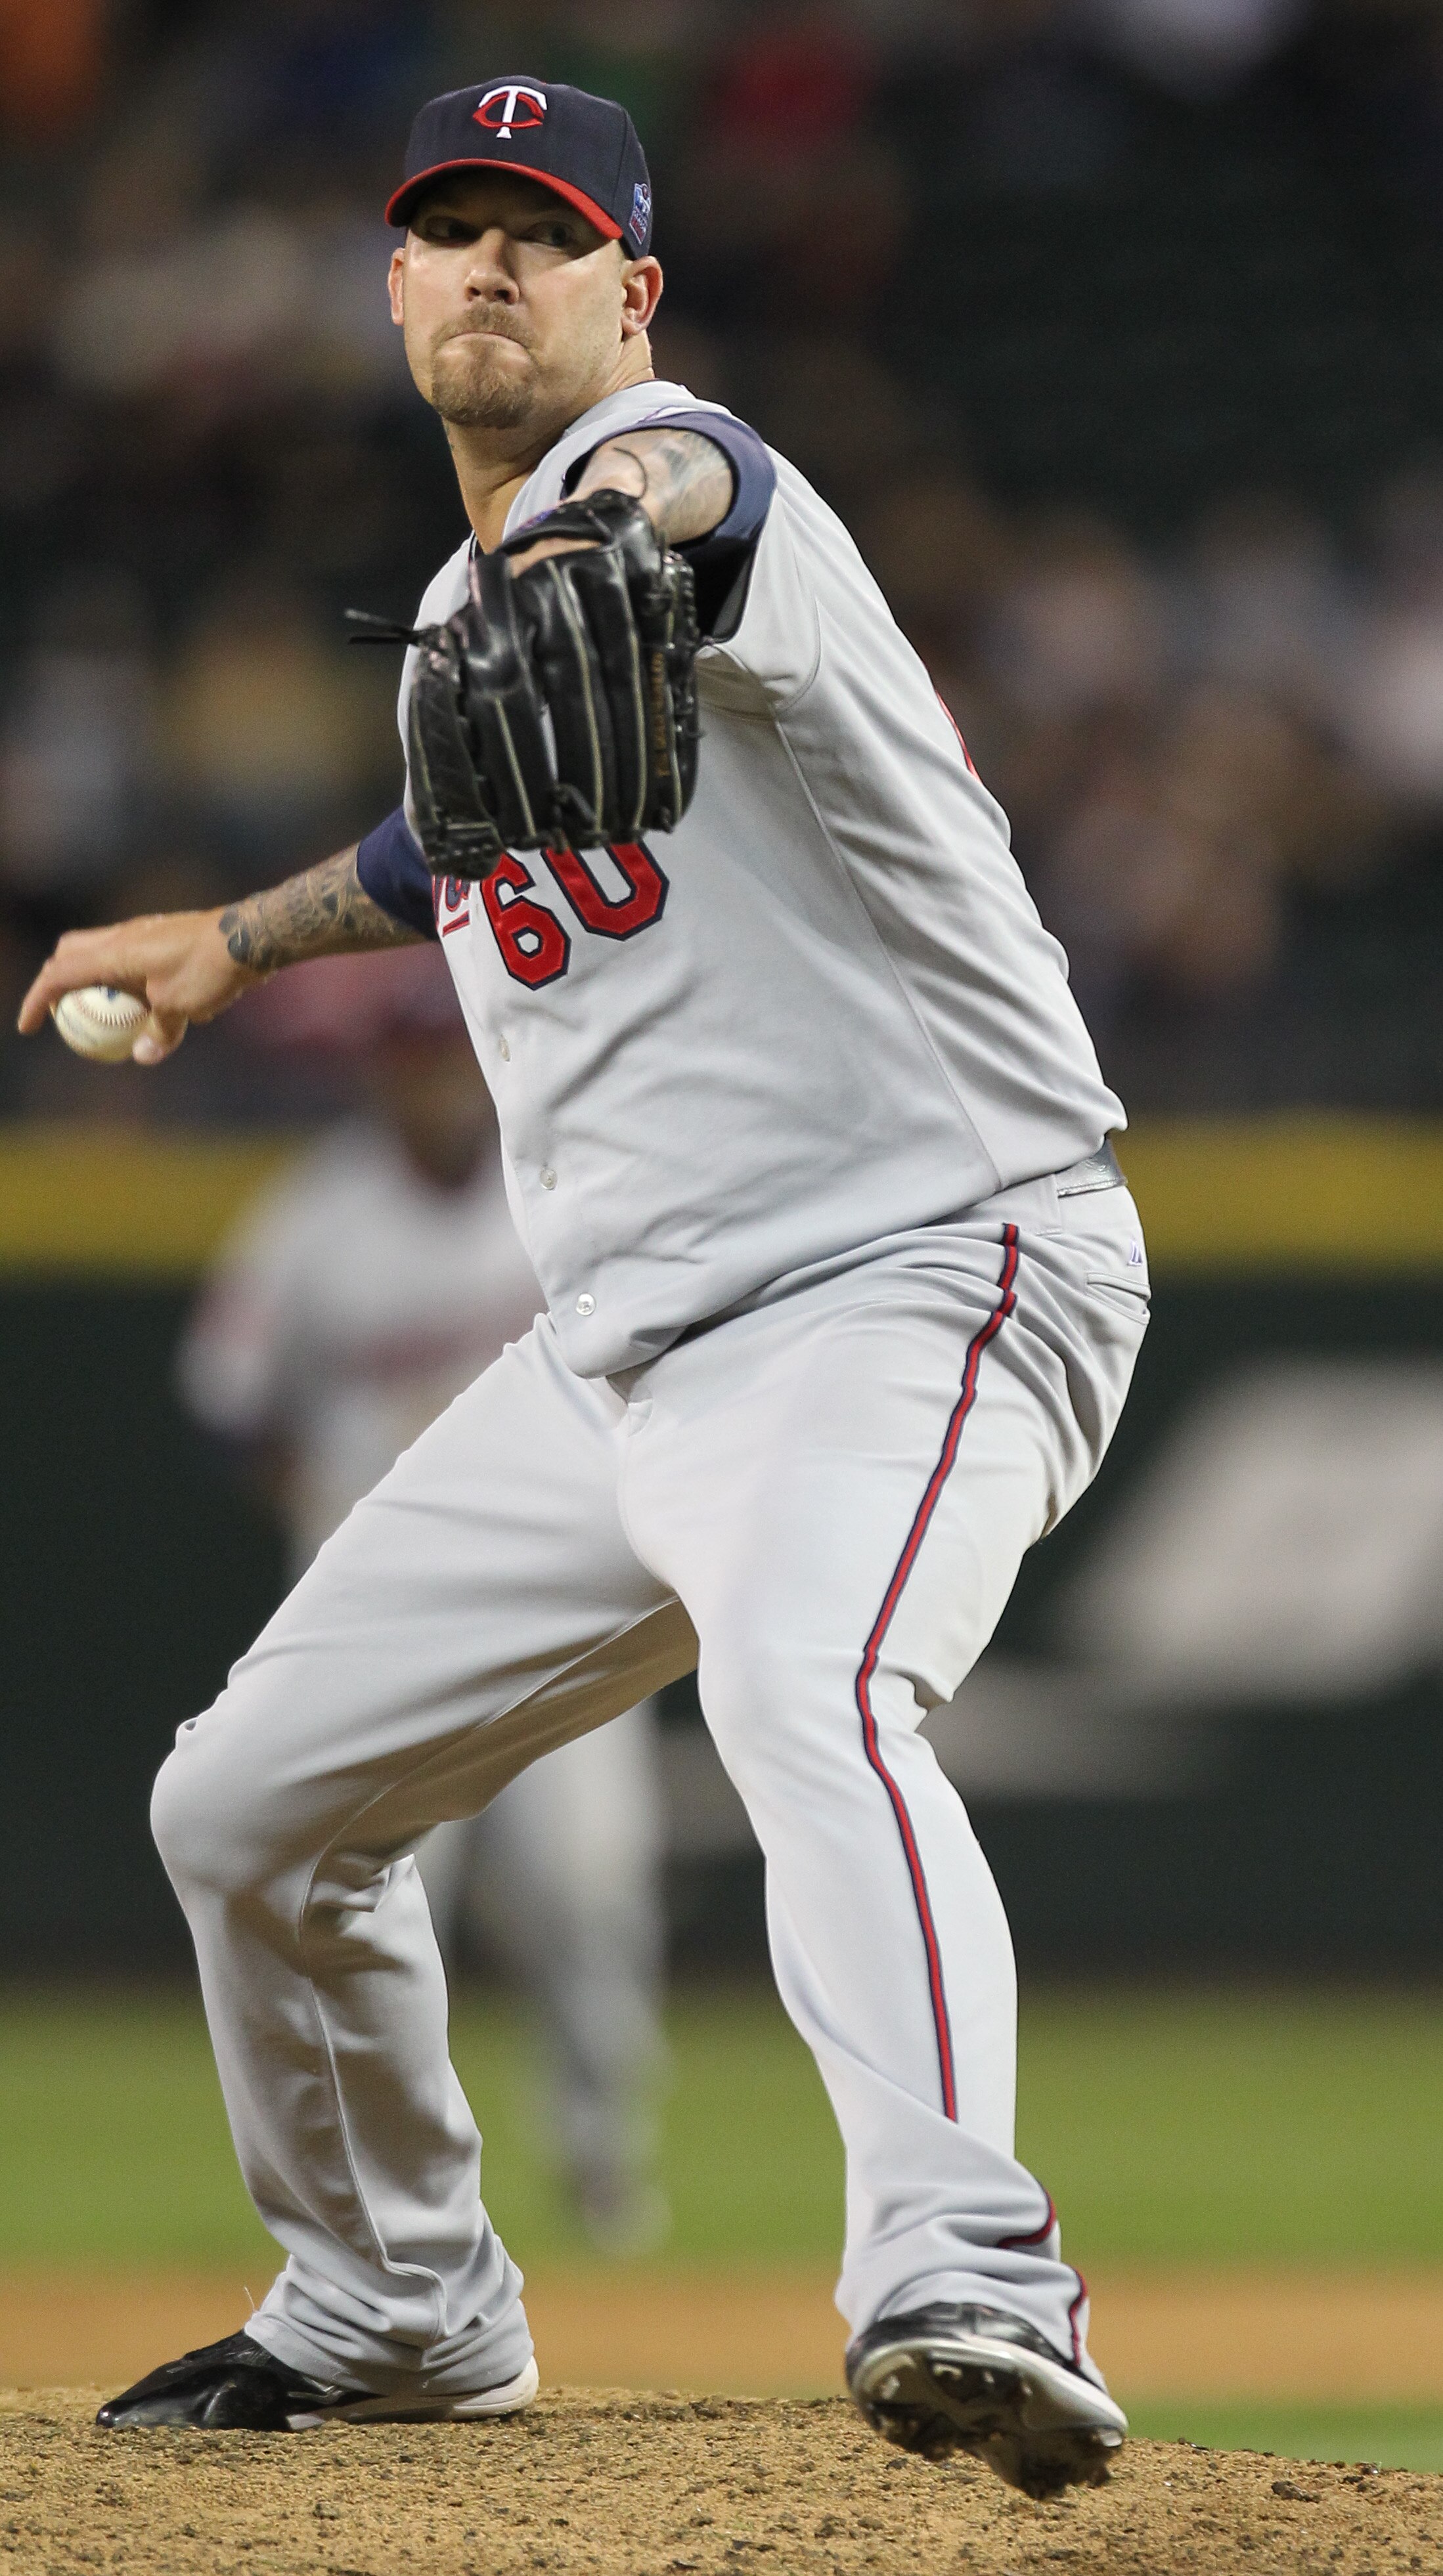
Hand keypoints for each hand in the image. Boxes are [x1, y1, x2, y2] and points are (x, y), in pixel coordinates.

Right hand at [16, 908, 261, 1064]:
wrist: (250, 936)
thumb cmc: (210, 969)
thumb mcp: (182, 1007)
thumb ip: (159, 1030)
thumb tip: (145, 1055)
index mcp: (114, 952)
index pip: (59, 975)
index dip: (37, 1001)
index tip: (28, 1027)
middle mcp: (123, 936)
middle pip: (71, 953)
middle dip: (58, 981)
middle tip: (64, 1011)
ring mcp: (143, 933)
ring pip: (101, 952)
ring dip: (95, 981)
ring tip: (109, 1015)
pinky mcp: (164, 936)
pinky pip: (132, 957)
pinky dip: (128, 980)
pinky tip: (155, 1005)